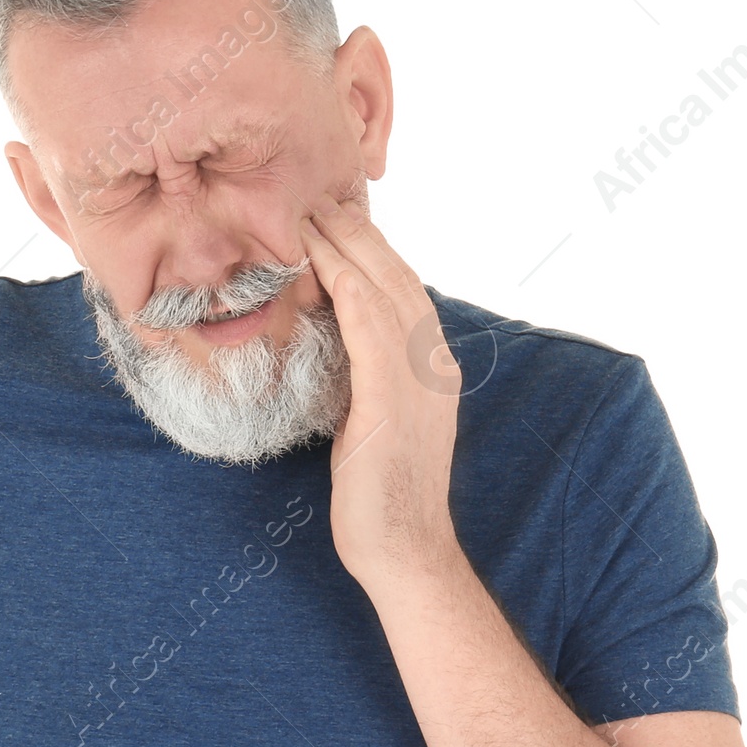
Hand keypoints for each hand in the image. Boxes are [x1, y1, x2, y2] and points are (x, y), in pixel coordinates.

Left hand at [300, 191, 463, 591]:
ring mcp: (419, 379)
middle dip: (359, 232)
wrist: (404, 551)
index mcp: (433, 368)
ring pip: (384, 288)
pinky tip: (322, 260)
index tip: (336, 220)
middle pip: (397, 276)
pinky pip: (369, 325)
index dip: (370, 250)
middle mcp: (434, 363)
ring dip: (347, 244)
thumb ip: (369, 382)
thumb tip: (339, 352)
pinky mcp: (391, 399)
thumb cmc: (381, 497)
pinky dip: (346, 284)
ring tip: (312, 212)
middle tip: (320, 195)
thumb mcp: (376, 423)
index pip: (403, 291)